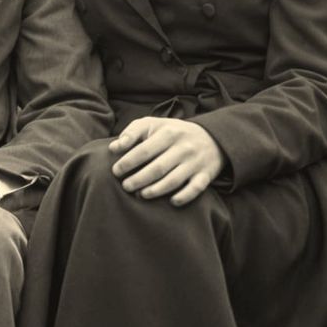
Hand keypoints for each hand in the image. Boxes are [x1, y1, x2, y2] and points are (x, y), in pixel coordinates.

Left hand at [110, 116, 224, 206]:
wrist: (211, 136)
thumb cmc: (173, 132)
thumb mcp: (154, 124)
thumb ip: (133, 132)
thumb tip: (114, 147)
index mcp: (168, 133)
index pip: (144, 150)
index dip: (128, 162)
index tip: (115, 171)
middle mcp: (183, 147)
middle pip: (157, 167)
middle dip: (139, 179)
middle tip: (125, 186)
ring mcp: (195, 162)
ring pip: (174, 180)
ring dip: (155, 190)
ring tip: (141, 195)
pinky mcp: (205, 175)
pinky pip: (195, 188)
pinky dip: (184, 196)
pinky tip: (172, 202)